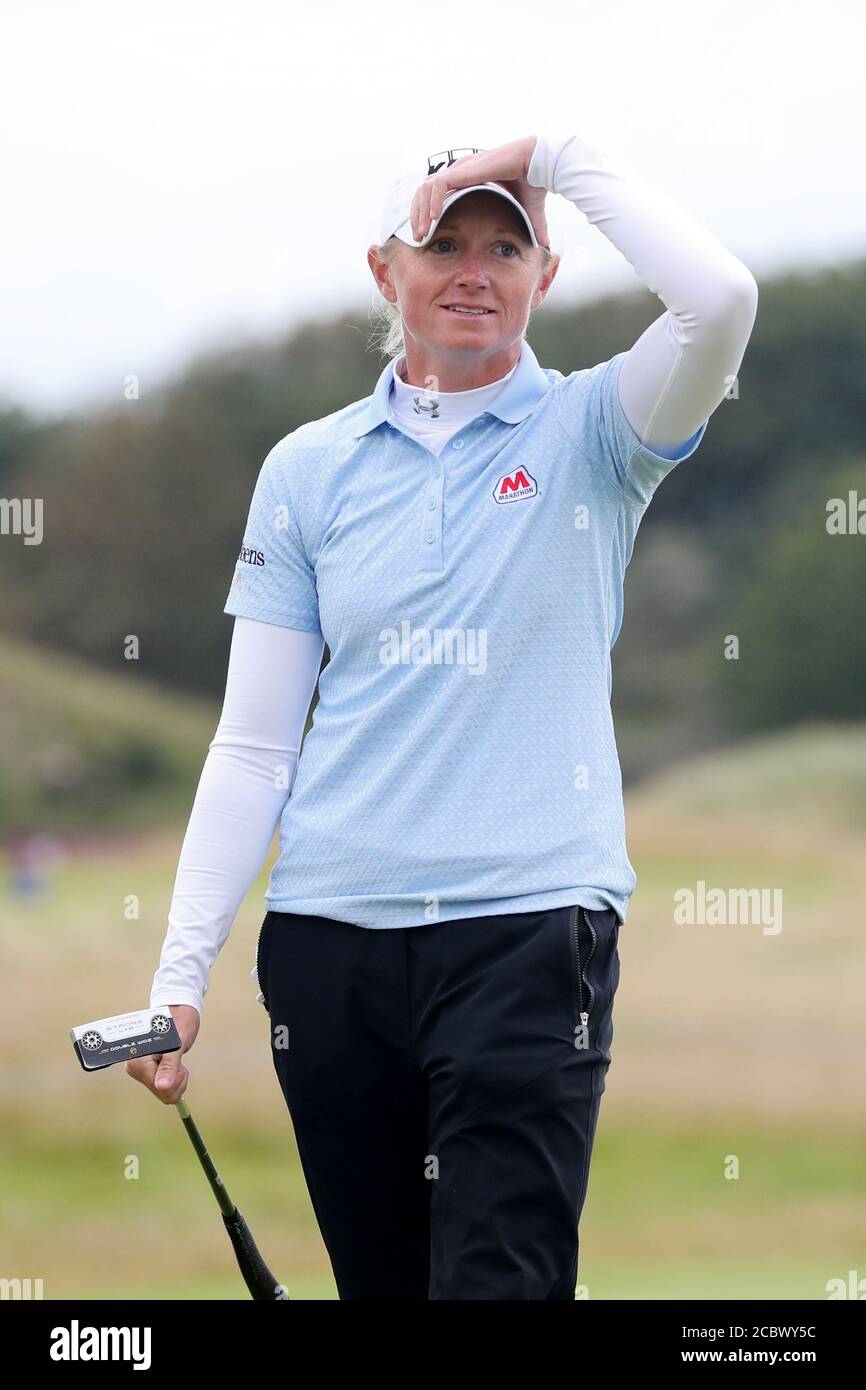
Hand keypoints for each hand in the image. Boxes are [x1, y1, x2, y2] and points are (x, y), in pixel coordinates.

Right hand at [126, 1004, 199, 1104]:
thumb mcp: (177, 1044)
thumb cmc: (178, 1023)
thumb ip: (169, 1066)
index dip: (173, 1079)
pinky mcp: (147, 1073)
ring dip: (177, 1079)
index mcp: (136, 1060)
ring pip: (164, 1093)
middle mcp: (134, 1068)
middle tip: (178, 1058)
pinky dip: (174, 1079)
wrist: (179, 1012)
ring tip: (176, 1057)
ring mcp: (140, 1072)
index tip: (179, 1065)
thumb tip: (162, 1087)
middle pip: (161, 1093)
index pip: (157, 1087)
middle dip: (176, 1080)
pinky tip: (174, 1064)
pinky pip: (164, 1089)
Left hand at [410, 136, 548, 248]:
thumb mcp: (528, 211)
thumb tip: (544, 244)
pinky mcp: (464, 170)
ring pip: (426, 189)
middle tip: (419, 238)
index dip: (428, 214)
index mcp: (468, 179)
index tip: (428, 235)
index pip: (436, 194)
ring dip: (421, 212)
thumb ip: (532, 226)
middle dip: (418, 216)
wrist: (540, 166)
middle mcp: (461, 172)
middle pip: (425, 192)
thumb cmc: (534, 183)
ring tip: (423, 233)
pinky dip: (433, 202)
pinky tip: (434, 219)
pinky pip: (437, 185)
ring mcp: (461, 169)